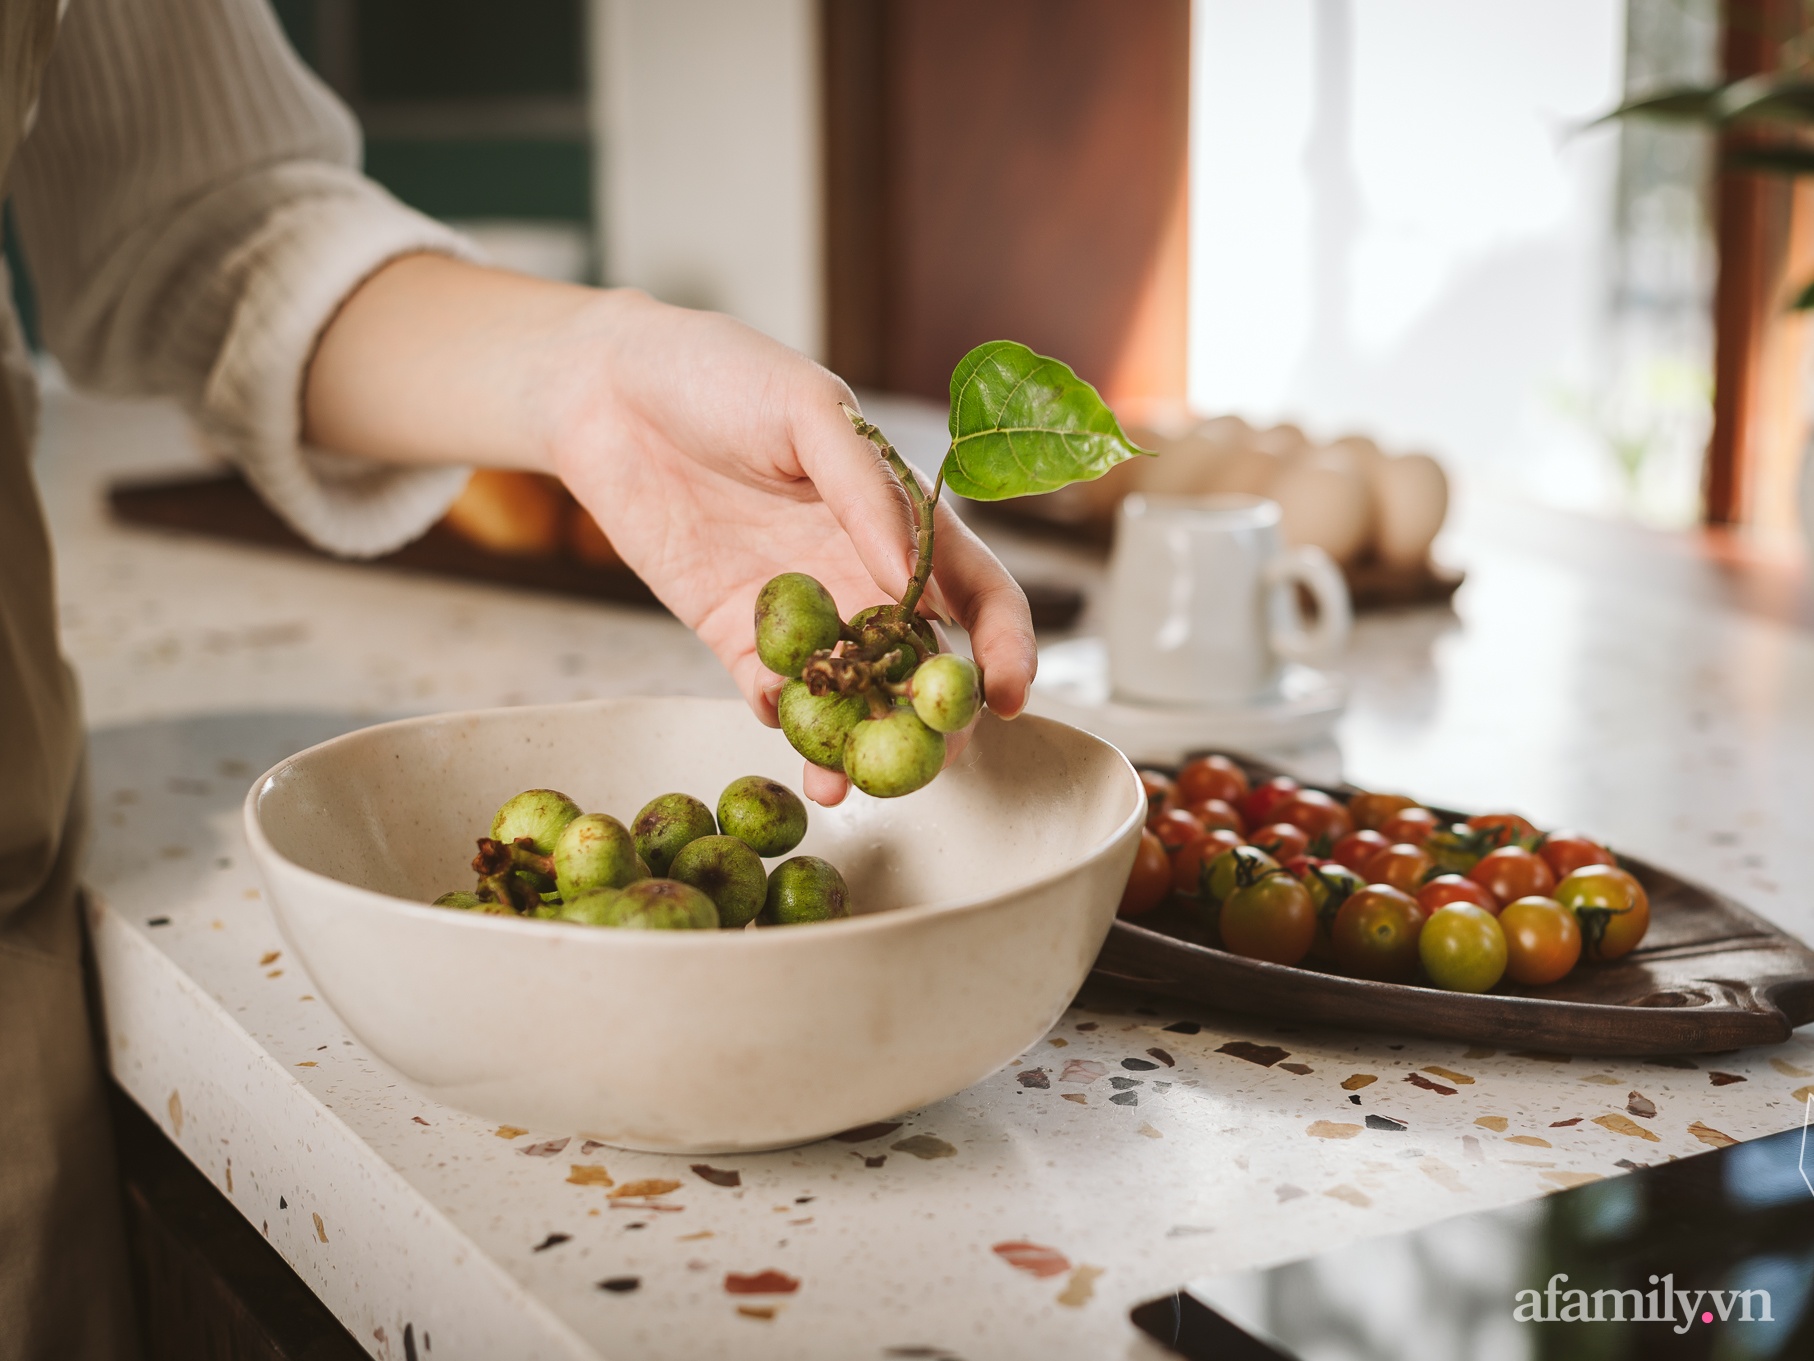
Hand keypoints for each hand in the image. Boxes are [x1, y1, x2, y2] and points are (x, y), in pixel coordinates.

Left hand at [305, 258, 1036, 804]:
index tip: (1008, 695)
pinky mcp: (735, 632)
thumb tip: (908, 575)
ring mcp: (802, 609)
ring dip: (861, 739)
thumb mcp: (806, 410)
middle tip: (934, 757)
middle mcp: (862, 571)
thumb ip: (863, 490)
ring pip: (853, 690)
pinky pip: (771, 691)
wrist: (607, 387)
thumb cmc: (719, 373)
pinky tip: (783, 733)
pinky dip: (782, 720)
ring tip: (854, 779)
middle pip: (923, 661)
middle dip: (936, 716)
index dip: (1004, 645)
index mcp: (900, 516)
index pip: (977, 592)